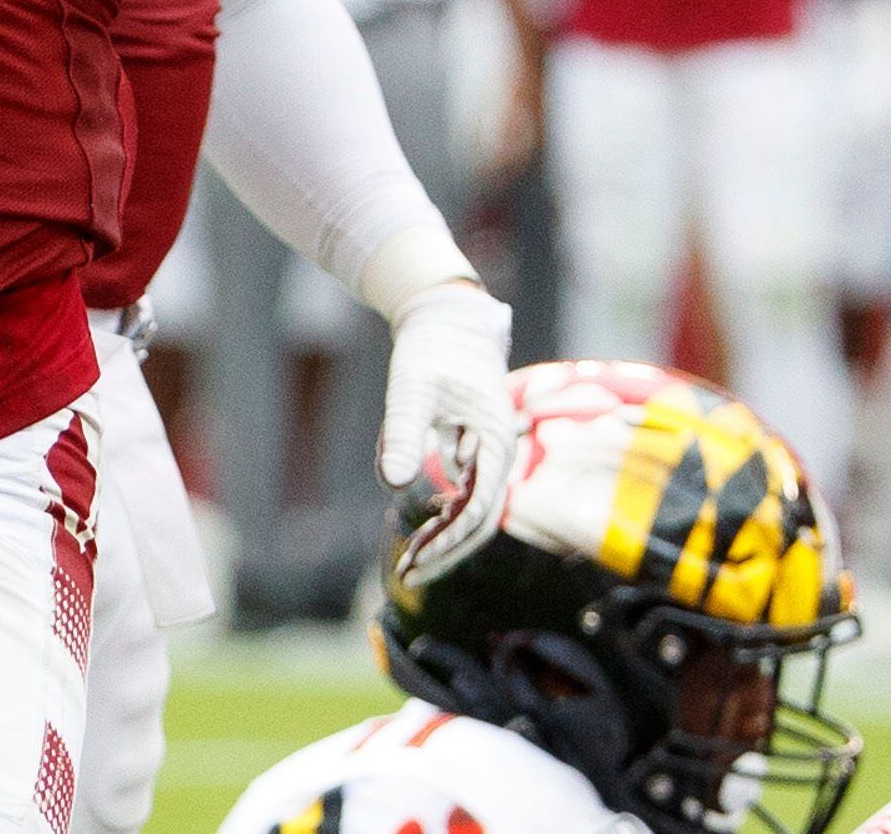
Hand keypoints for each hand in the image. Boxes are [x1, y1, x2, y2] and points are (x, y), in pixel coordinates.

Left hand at [380, 278, 518, 589]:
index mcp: (495, 441)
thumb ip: (403, 432)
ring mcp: (488, 452)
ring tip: (410, 560)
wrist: (444, 317)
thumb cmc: (431, 348)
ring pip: (472, 509)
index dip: (450, 541)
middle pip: (480, 519)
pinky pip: (463, 491)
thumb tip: (392, 484)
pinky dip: (443, 512)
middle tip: (408, 574)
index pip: (480, 510)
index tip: (416, 561)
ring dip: (444, 536)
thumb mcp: (411, 388)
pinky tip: (424, 523)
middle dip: (446, 549)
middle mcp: (498, 452)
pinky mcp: (473, 449)